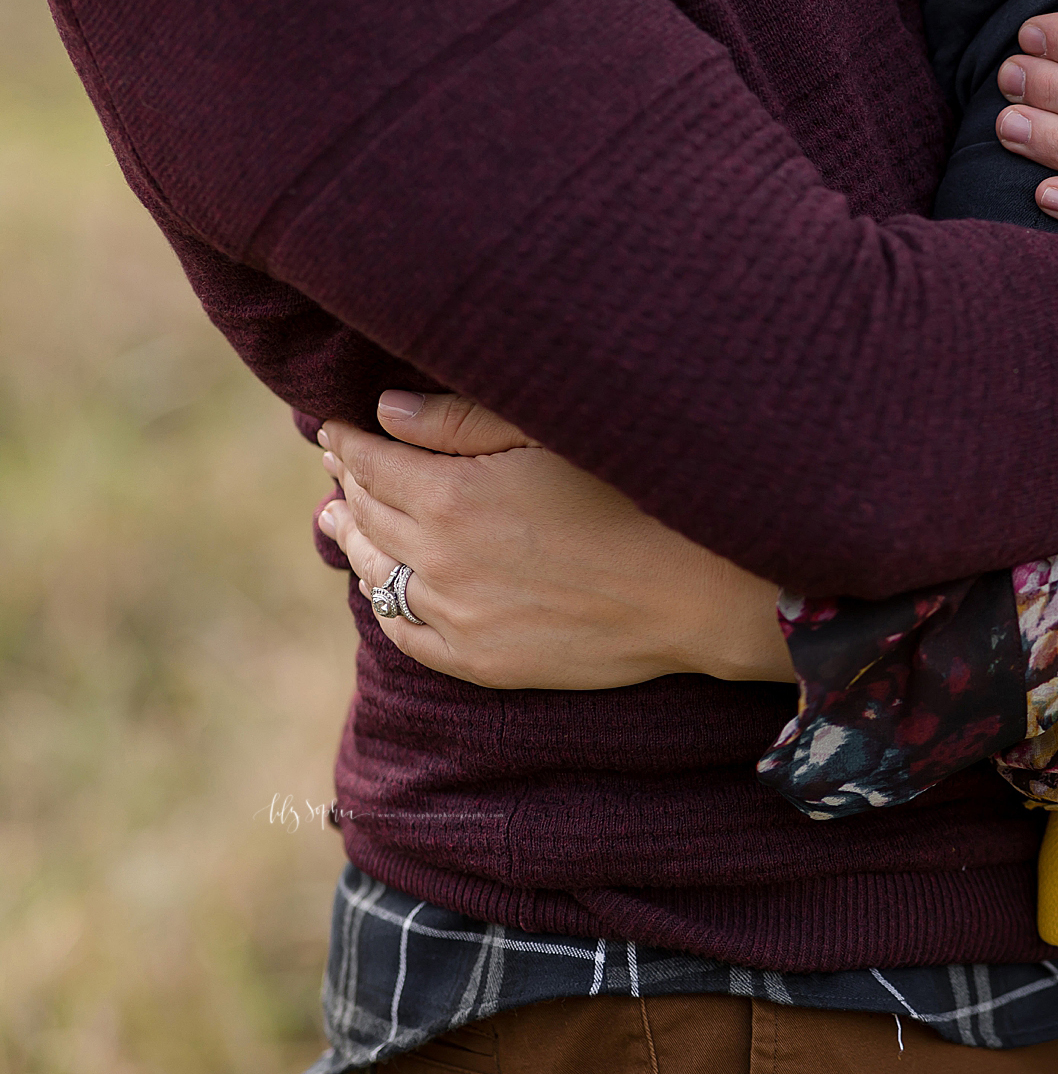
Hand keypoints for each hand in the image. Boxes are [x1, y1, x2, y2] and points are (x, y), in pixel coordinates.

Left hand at [315, 392, 794, 690]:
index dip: (349, 438)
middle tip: (343, 461)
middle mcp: (439, 562)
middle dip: (351, 481)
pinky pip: (404, 633)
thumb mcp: (552, 435)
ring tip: (341, 517)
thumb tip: (384, 410)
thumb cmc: (640, 493)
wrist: (701, 590)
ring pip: (376, 573)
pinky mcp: (481, 662)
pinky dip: (384, 602)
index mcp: (453, 496)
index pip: (369, 460)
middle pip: (367, 512)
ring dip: (355, 539)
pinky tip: (383, 584)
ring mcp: (457, 619)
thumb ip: (462, 419)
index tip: (340, 424)